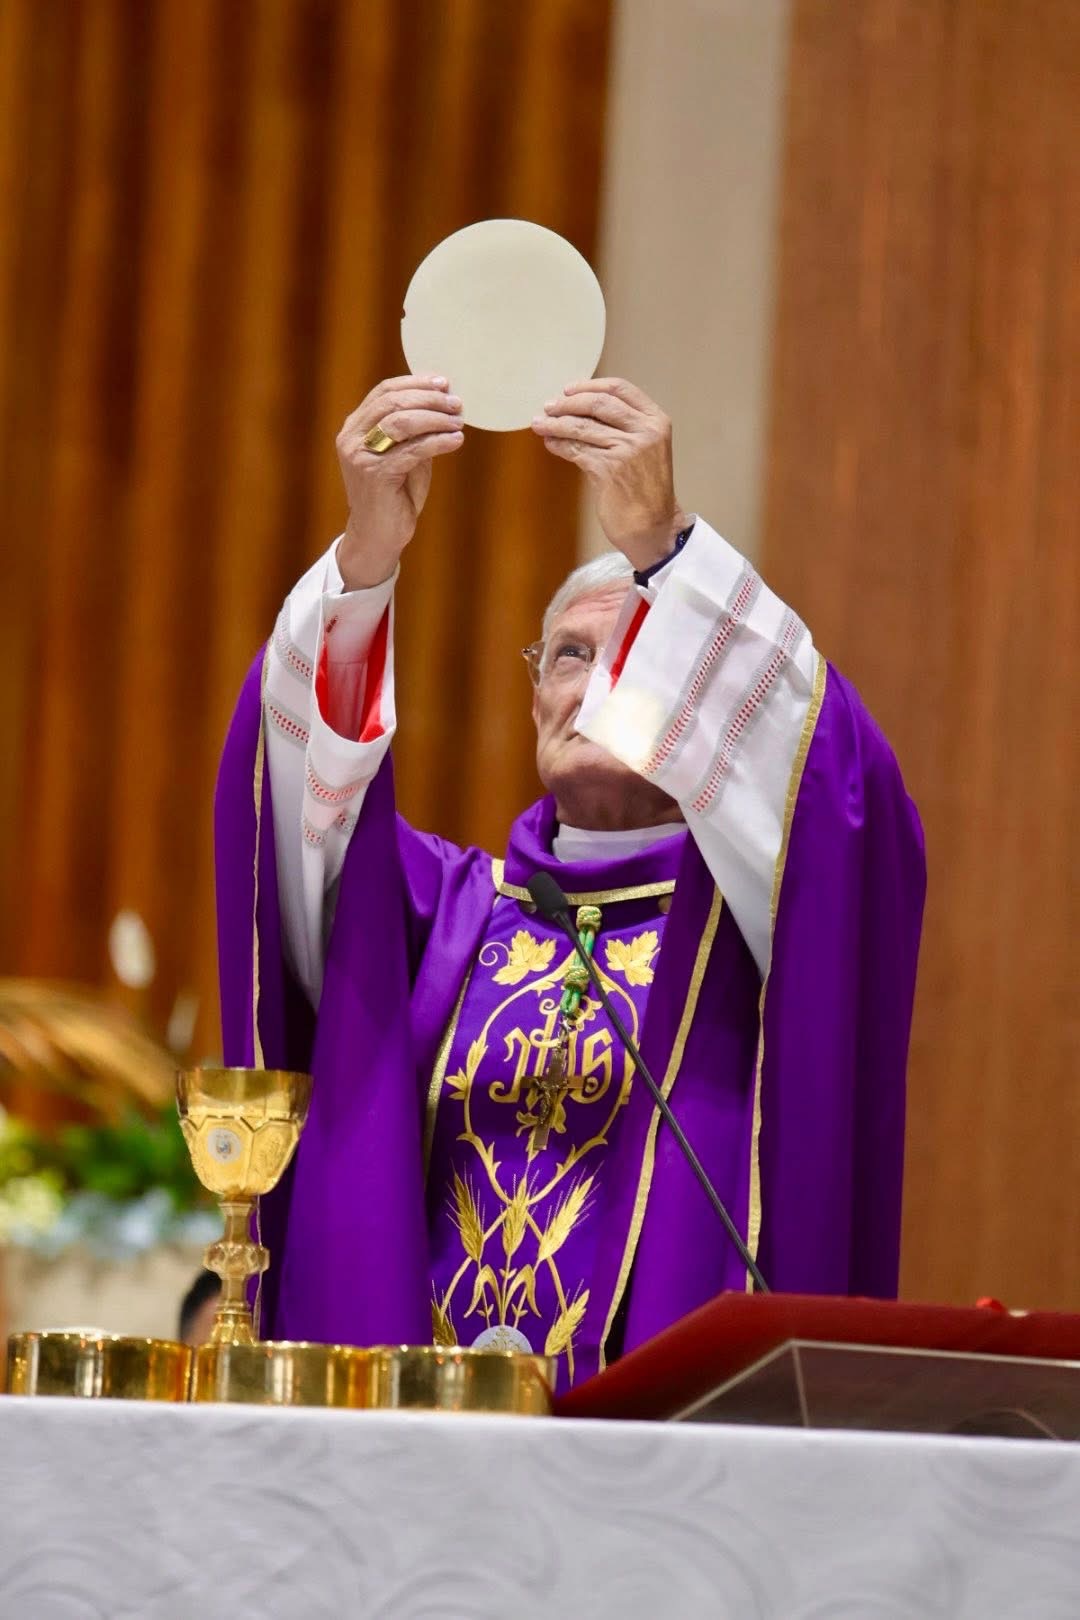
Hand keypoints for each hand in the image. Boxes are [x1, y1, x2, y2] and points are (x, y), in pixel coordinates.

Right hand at [335, 375, 464, 588]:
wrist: (378, 536)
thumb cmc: (394, 495)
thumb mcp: (404, 454)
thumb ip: (415, 430)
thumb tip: (443, 402)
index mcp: (355, 427)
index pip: (385, 392)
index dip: (416, 383)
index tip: (444, 383)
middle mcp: (352, 438)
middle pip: (394, 403)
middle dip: (429, 399)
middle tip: (456, 404)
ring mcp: (360, 456)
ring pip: (402, 423)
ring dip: (435, 419)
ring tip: (458, 422)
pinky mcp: (375, 475)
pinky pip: (412, 450)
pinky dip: (438, 442)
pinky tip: (455, 441)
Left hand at [531, 378, 686, 570]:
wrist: (654, 526)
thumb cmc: (645, 489)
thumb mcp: (644, 449)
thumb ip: (621, 427)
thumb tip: (576, 409)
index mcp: (656, 420)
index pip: (620, 388)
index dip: (590, 386)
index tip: (568, 390)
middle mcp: (644, 431)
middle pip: (598, 403)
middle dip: (568, 403)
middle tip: (548, 406)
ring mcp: (627, 450)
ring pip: (583, 427)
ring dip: (555, 424)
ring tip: (538, 423)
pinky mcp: (609, 470)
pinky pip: (576, 450)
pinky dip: (559, 445)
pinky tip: (550, 443)